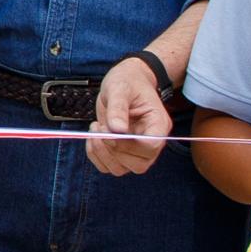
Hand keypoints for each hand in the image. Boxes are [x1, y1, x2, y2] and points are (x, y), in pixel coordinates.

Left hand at [87, 51, 175, 178]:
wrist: (125, 82)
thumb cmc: (128, 82)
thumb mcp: (120, 88)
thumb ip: (118, 108)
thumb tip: (116, 129)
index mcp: (158, 125)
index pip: (151, 146)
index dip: (129, 143)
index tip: (112, 129)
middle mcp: (151, 142)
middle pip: (138, 164)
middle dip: (114, 150)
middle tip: (101, 128)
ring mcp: (136, 151)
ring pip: (121, 169)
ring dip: (102, 153)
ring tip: (96, 129)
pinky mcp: (121, 152)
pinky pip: (108, 166)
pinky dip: (95, 155)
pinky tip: (92, 137)